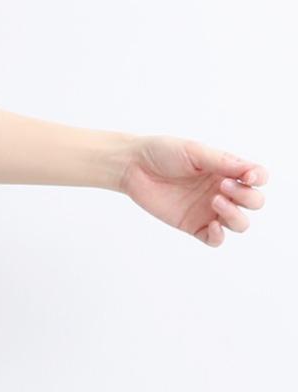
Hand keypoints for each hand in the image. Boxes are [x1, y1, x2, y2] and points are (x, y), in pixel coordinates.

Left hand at [119, 136, 267, 246]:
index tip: (247, 177)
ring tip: (215, 201)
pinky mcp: (192, 225)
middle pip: (254, 202)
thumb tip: (251, 172)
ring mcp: (208, 209)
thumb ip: (223, 162)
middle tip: (222, 187)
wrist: (132, 165)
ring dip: (235, 215)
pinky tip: (212, 225)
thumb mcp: (195, 152)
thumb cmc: (162, 152)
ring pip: (239, 223)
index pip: (257, 178)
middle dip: (246, 196)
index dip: (259, 179)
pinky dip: (219, 236)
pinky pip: (215, 239)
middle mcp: (221, 190)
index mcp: (225, 170)